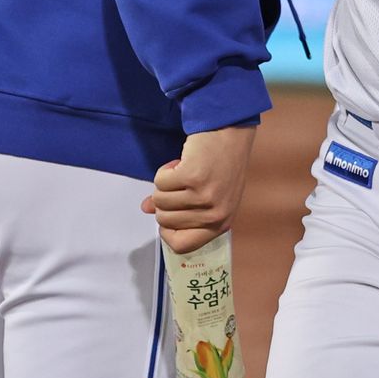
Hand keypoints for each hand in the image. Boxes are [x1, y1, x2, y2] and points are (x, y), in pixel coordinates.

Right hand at [142, 124, 255, 253]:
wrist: (231, 131)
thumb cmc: (220, 164)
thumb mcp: (206, 193)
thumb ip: (179, 207)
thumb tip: (146, 209)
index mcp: (220, 223)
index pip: (182, 246)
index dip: (167, 231)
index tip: (170, 212)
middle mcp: (215, 214)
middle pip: (164, 220)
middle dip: (164, 200)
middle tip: (181, 183)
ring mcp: (204, 196)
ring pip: (159, 200)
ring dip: (165, 183)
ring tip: (183, 171)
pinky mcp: (193, 177)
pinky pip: (160, 182)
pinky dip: (164, 170)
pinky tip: (181, 162)